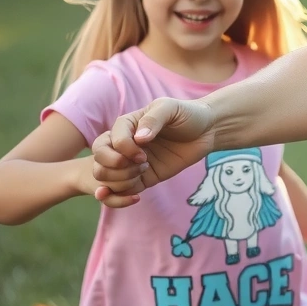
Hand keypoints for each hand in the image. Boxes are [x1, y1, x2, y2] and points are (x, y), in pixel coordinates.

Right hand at [91, 97, 214, 207]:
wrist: (207, 130)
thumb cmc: (188, 114)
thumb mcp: (170, 108)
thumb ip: (154, 119)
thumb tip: (139, 138)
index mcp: (126, 125)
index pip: (108, 142)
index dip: (123, 151)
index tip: (143, 153)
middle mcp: (125, 145)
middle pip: (99, 161)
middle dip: (116, 167)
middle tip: (141, 164)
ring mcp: (132, 162)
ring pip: (106, 178)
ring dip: (121, 181)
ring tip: (143, 173)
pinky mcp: (143, 178)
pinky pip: (121, 191)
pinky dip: (122, 197)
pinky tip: (137, 196)